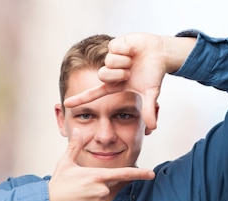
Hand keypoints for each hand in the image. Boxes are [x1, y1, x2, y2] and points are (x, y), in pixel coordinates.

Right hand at [48, 129, 154, 200]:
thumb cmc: (57, 184)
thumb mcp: (66, 163)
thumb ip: (75, 147)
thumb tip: (78, 131)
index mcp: (97, 176)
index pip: (124, 174)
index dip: (139, 174)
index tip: (151, 174)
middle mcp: (101, 191)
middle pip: (109, 189)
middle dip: (98, 188)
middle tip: (81, 190)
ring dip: (93, 200)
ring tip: (78, 199)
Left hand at [63, 33, 195, 131]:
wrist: (160, 53)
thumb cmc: (154, 73)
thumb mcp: (150, 93)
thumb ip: (149, 109)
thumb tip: (152, 128)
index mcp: (115, 86)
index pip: (94, 94)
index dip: (80, 99)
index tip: (67, 104)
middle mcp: (110, 73)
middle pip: (103, 74)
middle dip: (119, 73)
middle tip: (130, 71)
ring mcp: (111, 59)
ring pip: (108, 61)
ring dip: (124, 61)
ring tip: (133, 59)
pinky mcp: (113, 44)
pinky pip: (113, 48)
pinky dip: (126, 49)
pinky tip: (132, 49)